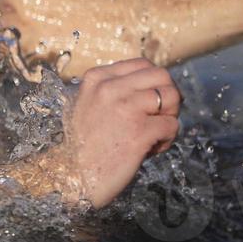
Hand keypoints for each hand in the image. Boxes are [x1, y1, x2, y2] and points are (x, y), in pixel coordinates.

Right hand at [64, 58, 181, 207]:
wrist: (69, 177)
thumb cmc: (80, 145)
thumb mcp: (87, 105)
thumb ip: (111, 91)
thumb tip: (149, 88)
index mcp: (97, 79)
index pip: (143, 65)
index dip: (154, 83)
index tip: (150, 102)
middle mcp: (110, 88)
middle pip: (162, 76)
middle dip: (168, 96)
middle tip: (159, 117)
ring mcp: (125, 108)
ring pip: (172, 96)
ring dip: (169, 117)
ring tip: (155, 135)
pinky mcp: (139, 132)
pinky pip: (172, 125)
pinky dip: (167, 139)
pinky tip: (150, 150)